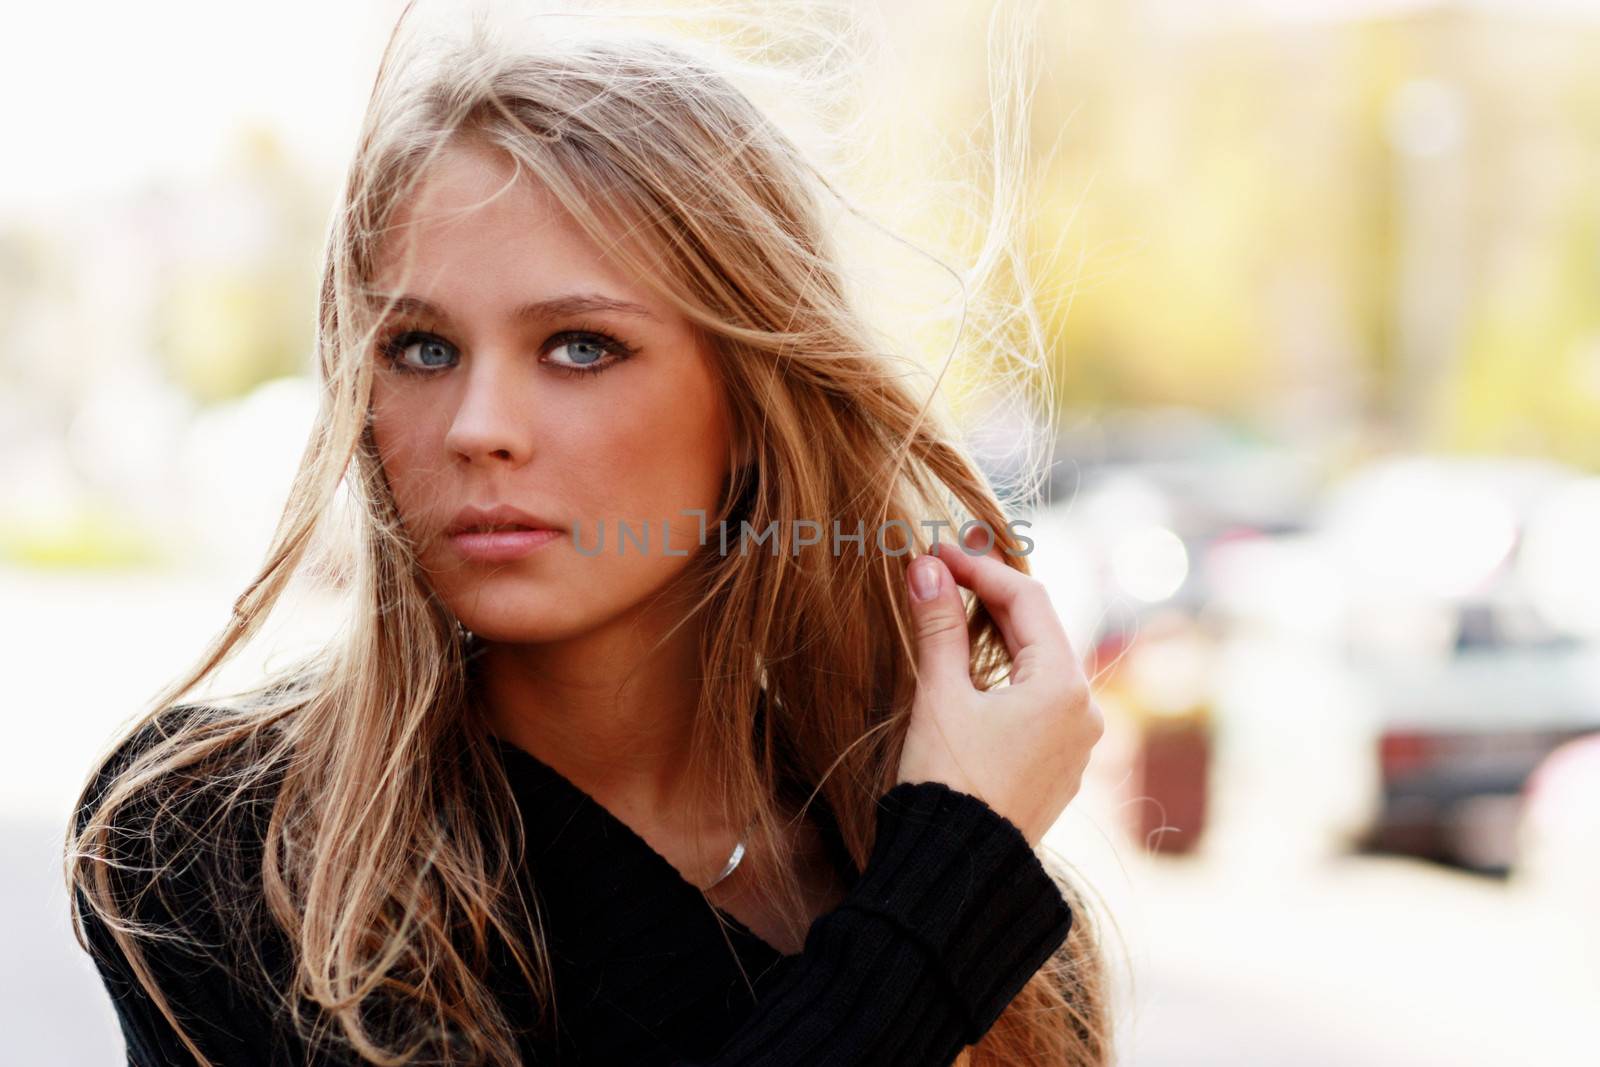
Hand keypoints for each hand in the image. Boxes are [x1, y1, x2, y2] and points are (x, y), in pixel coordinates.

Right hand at [895, 524, 1104, 846]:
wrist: (958, 869)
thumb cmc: (947, 781)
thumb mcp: (939, 696)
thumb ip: (938, 625)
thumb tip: (926, 567)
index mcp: (1063, 687)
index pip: (1026, 599)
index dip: (979, 568)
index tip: (936, 553)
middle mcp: (1084, 710)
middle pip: (1038, 629)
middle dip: (989, 597)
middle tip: (941, 573)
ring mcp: (1077, 741)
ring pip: (1040, 663)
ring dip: (997, 634)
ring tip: (950, 611)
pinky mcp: (1060, 764)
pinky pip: (1039, 699)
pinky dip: (1006, 673)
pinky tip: (970, 668)